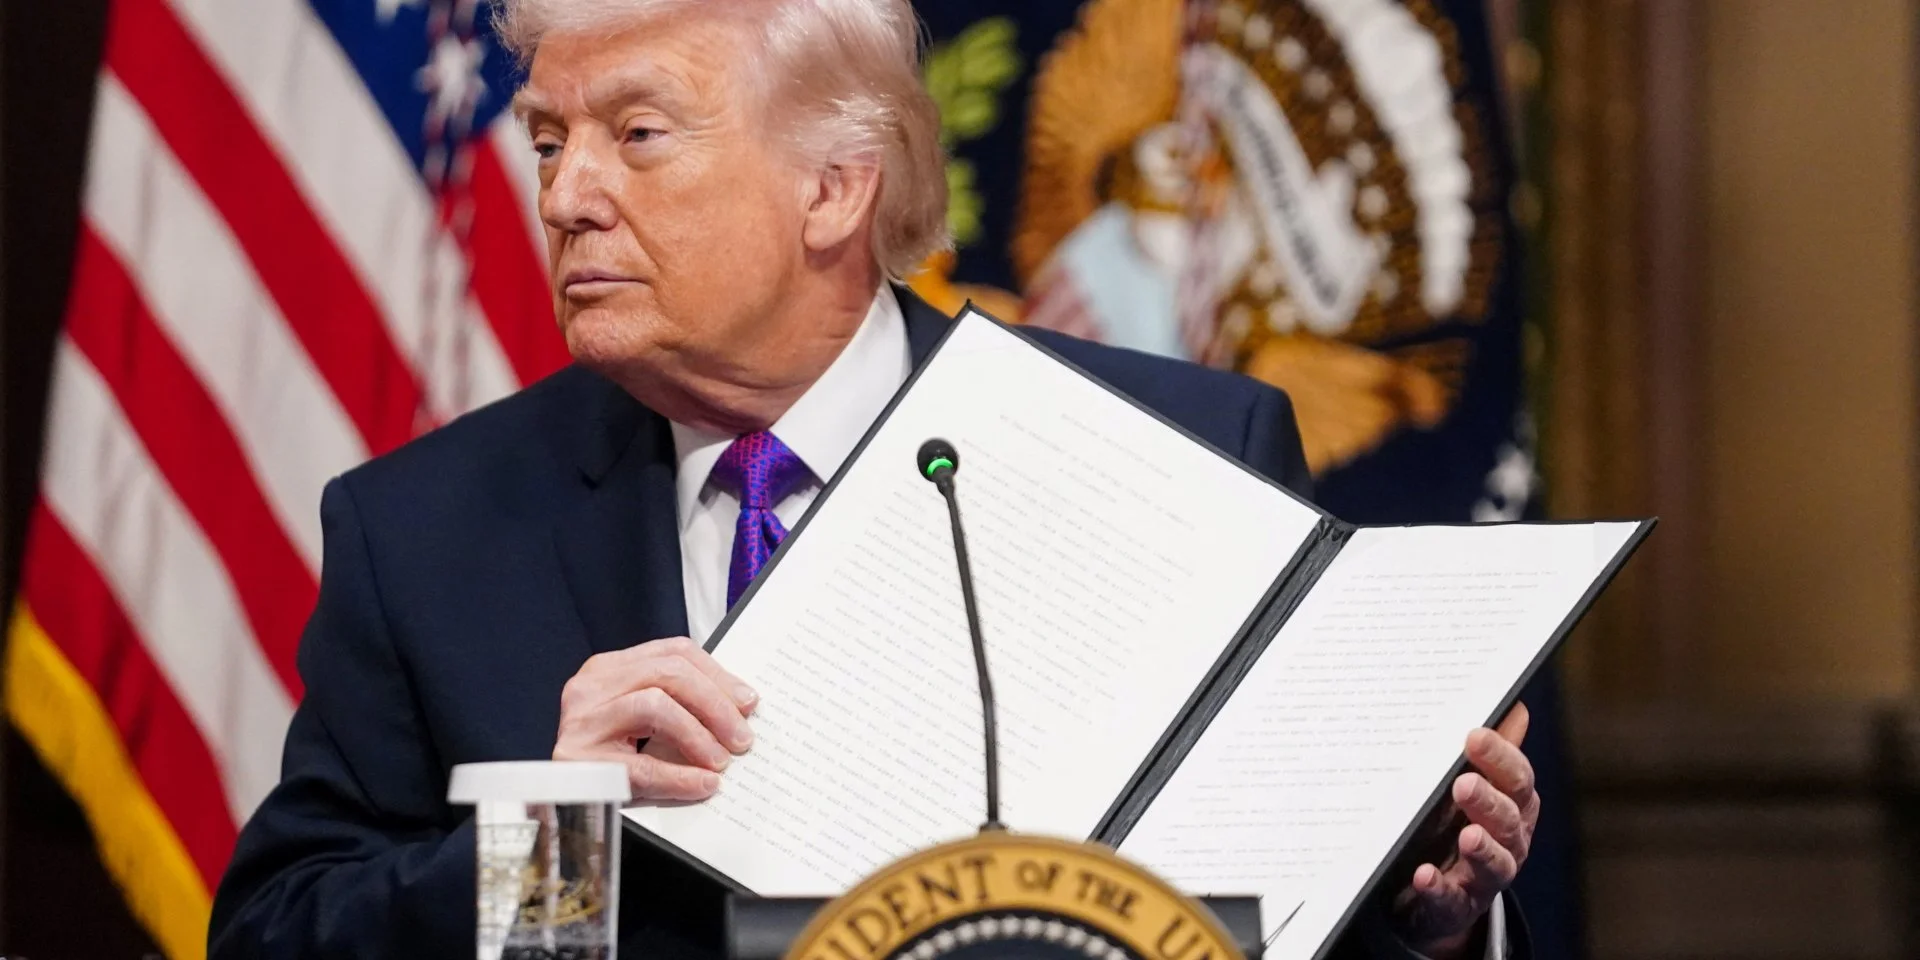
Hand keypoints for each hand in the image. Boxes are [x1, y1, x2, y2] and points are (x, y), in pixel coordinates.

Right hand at [553, 637, 757, 800]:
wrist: (561, 804)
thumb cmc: (608, 760)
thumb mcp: (642, 721)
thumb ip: (678, 704)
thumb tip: (740, 708)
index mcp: (609, 669)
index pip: (673, 652)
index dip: (717, 675)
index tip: (747, 702)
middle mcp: (591, 687)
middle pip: (667, 673)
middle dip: (715, 704)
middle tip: (741, 737)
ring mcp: (581, 721)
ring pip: (654, 705)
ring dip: (698, 734)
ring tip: (721, 761)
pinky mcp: (578, 760)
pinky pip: (641, 765)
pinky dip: (679, 776)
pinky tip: (702, 784)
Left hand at [1390, 704, 1537, 958]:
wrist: (1436, 892)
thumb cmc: (1456, 824)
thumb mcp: (1475, 786)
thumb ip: (1492, 753)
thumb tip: (1513, 705)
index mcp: (1514, 806)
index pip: (1518, 780)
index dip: (1501, 758)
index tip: (1474, 735)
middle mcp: (1509, 842)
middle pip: (1510, 820)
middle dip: (1490, 801)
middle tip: (1463, 784)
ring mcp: (1485, 877)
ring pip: (1495, 864)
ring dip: (1481, 849)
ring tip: (1466, 836)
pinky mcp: (1457, 905)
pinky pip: (1452, 899)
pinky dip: (1439, 888)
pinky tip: (1423, 875)